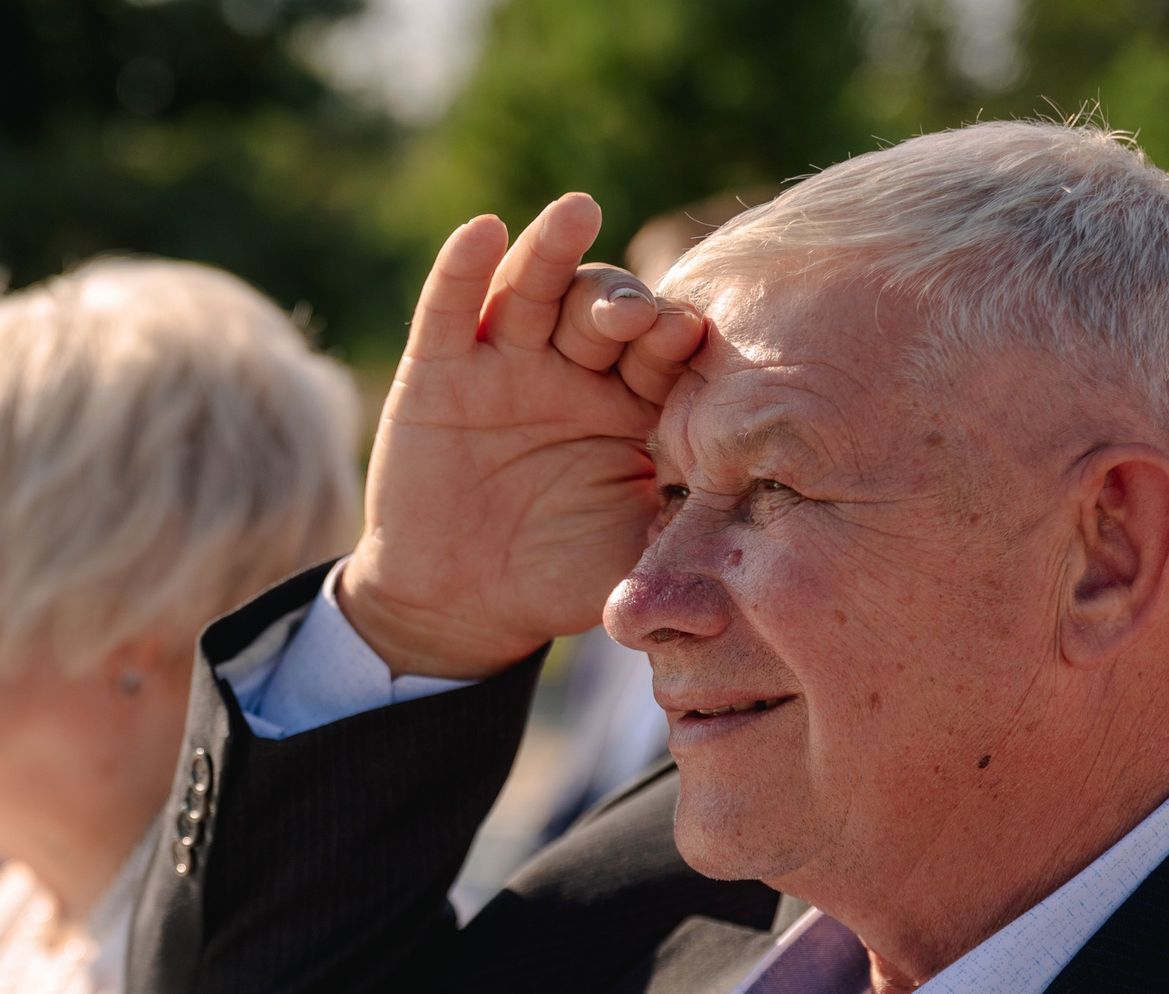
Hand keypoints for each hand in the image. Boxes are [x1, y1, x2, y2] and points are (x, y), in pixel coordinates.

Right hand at [345, 193, 708, 678]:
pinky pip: (450, 311)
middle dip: (621, 303)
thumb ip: (677, 549)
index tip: (687, 337)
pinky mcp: (436, 372)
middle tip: (635, 315)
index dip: (671, 338)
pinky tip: (482, 231)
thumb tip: (732, 574)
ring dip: (555, 250)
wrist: (462, 604)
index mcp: (631, 404)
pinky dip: (462, 269)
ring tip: (577, 214)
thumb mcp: (630, 564)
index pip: (659, 351)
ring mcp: (504, 364)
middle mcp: (572, 370)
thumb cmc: (558, 577)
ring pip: (532, 289)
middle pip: (600, 308)